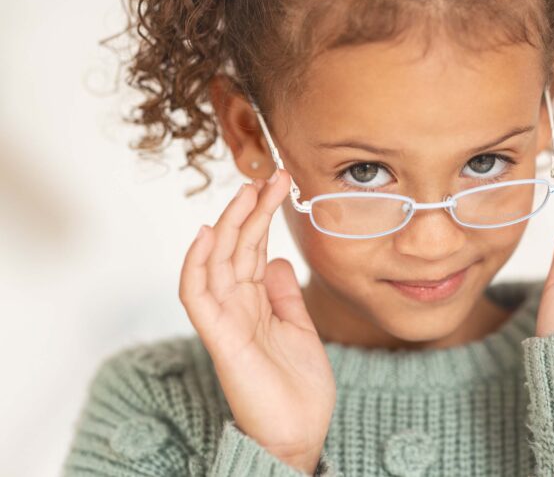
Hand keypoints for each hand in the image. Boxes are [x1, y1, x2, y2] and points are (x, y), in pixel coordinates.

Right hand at [179, 171, 334, 473]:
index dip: (262, 216)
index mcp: (255, 303)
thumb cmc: (297, 388)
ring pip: (218, 263)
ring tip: (246, 191)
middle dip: (251, 210)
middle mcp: (236, 307)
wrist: (298, 433)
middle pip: (237, 249)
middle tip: (272, 177)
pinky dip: (199, 264)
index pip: (253, 250)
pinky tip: (210, 234)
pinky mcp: (221, 339)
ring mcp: (226, 321)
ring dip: (230, 225)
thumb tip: (280, 259)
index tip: (281, 185)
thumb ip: (285, 295)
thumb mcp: (299, 328)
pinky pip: (199, 297)